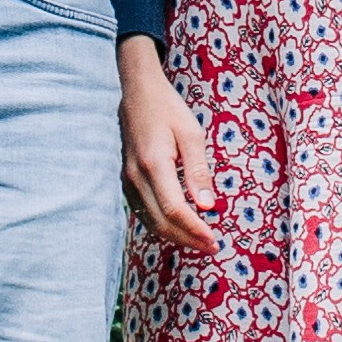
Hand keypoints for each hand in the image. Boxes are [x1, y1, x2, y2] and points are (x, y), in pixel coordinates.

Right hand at [120, 35, 218, 249]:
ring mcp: (128, 181)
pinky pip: (144, 212)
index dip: (194, 229)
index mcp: (154, 164)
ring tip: (201, 242)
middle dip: (188, 239)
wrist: (137, 93)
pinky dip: (163, 225)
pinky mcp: (127, 181)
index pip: (174, 209)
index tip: (214, 240)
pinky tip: (181, 227)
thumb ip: (198, 171)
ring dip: (176, 236)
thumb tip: (208, 205)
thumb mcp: (191, 134)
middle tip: (213, 247)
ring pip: (151, 221)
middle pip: (161, 222)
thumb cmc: (168, 109)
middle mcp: (136, 177)